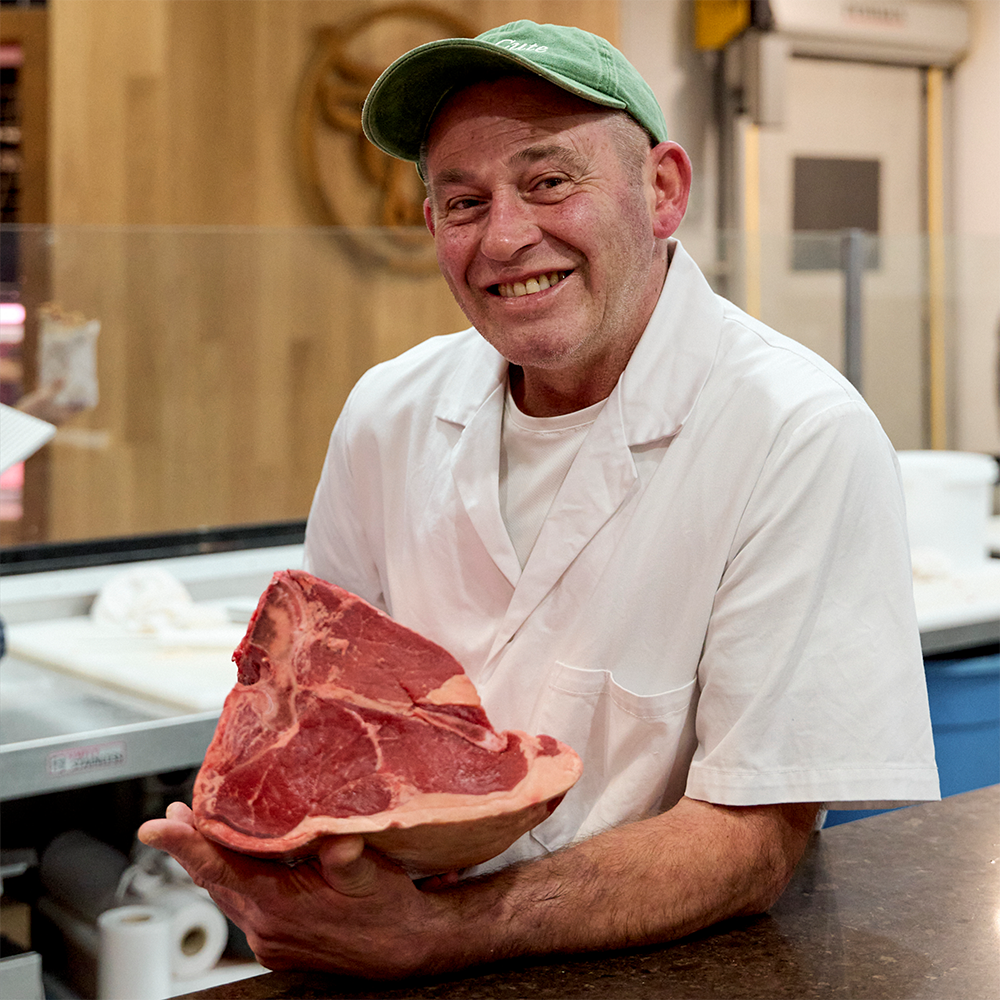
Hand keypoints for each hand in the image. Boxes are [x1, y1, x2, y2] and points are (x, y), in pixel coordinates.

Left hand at [138, 802, 444, 976]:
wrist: (405, 950)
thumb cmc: (390, 909)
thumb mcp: (373, 874)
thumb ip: (349, 857)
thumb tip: (338, 838)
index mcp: (281, 905)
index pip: (220, 869)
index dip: (185, 845)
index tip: (155, 827)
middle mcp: (266, 926)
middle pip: (214, 880)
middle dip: (191, 846)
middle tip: (175, 814)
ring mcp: (269, 939)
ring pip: (227, 894)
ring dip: (211, 862)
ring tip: (199, 831)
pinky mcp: (277, 945)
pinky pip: (243, 908)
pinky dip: (233, 881)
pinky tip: (240, 863)